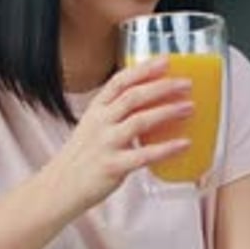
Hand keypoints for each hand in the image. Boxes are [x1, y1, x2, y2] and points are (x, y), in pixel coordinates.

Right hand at [47, 57, 192, 212]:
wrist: (59, 188)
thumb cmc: (82, 156)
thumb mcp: (93, 126)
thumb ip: (116, 113)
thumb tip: (152, 102)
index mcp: (96, 109)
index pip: (120, 81)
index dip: (144, 69)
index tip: (166, 60)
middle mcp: (100, 122)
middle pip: (133, 96)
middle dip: (162, 87)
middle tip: (186, 83)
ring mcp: (105, 144)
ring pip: (140, 121)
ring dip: (167, 112)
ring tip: (189, 107)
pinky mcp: (112, 166)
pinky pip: (144, 155)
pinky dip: (167, 149)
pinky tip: (184, 144)